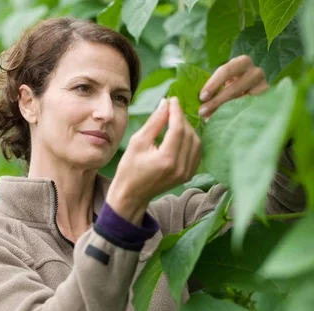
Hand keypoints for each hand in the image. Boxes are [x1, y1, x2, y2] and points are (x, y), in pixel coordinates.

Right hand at [106, 97, 200, 224]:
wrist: (132, 195)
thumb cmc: (129, 169)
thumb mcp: (138, 142)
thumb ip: (154, 122)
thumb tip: (166, 103)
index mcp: (166, 159)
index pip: (178, 128)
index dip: (176, 111)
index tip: (172, 99)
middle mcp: (180, 167)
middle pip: (188, 134)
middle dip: (181, 118)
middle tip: (171, 109)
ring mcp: (186, 173)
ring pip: (195, 142)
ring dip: (187, 128)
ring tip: (175, 121)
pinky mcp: (188, 175)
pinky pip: (196, 152)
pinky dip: (191, 140)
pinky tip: (180, 135)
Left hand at [198, 55, 268, 119]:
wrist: (256, 97)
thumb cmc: (233, 89)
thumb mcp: (225, 83)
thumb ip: (214, 88)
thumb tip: (199, 100)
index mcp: (242, 63)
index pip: (226, 70)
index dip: (213, 84)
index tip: (201, 97)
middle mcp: (255, 72)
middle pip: (234, 88)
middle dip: (216, 101)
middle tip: (202, 112)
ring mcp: (264, 87)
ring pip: (242, 101)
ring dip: (224, 112)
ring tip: (210, 120)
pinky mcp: (268, 101)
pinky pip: (250, 110)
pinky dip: (237, 117)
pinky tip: (227, 122)